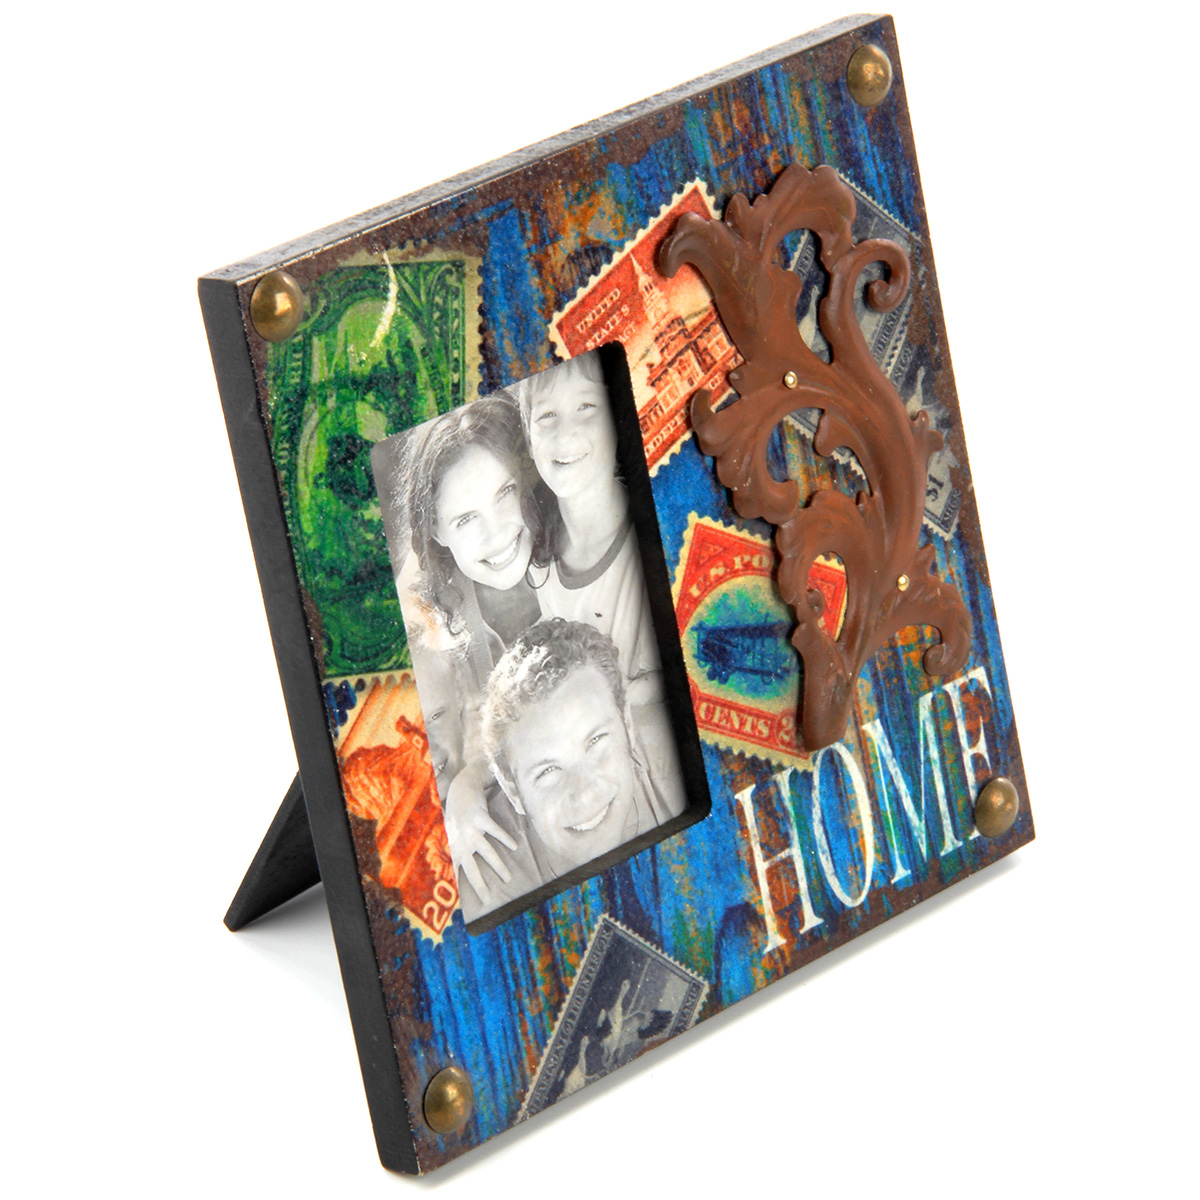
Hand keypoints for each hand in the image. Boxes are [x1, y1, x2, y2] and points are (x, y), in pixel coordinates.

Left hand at [443, 763, 518, 902]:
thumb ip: (460, 847)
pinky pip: (495, 831)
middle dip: (480, 885)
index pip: (457, 871)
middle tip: (488, 900)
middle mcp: (462, 840)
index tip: (466, 902)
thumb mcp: (454, 831)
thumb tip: (463, 864)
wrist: (461, 788)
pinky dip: (505, 839)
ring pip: (486, 852)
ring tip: (507, 878)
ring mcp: (471, 829)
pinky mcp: (480, 817)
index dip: (460, 886)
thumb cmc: (459, 812)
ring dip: (497, 866)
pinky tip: (514, 847)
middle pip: (472, 868)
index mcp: (456, 846)